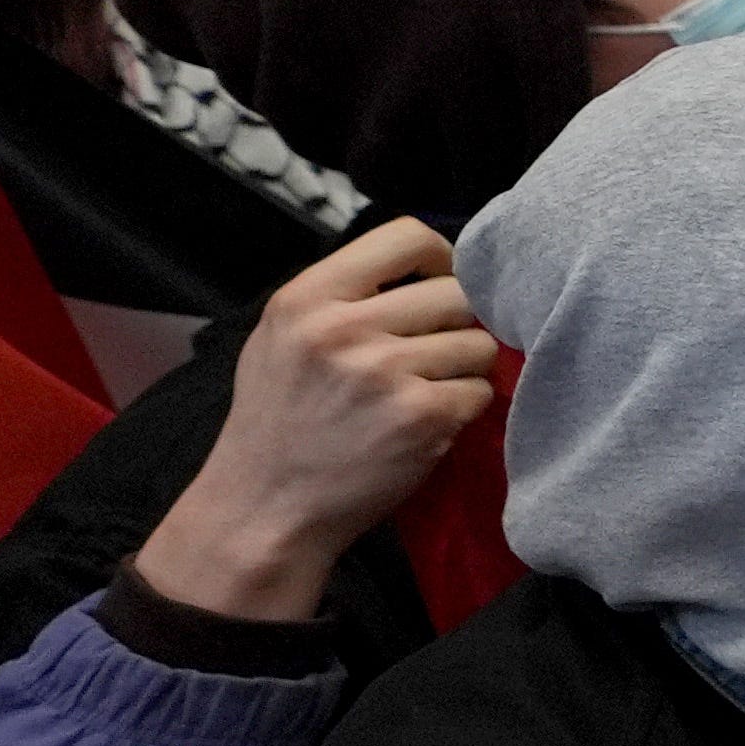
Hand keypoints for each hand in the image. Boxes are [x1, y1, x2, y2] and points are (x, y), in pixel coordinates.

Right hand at [128, 221, 497, 620]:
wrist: (264, 509)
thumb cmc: (278, 422)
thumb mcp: (281, 338)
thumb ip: (343, 297)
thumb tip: (430, 267)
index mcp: (307, 299)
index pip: (407, 236)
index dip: (440, 257)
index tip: (439, 282)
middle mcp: (344, 329)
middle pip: (457, 293)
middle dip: (456, 323)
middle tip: (432, 355)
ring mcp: (385, 373)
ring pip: (478, 343)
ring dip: (464, 369)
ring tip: (423, 392)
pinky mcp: (421, 417)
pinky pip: (480, 391)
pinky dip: (464, 408)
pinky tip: (426, 424)